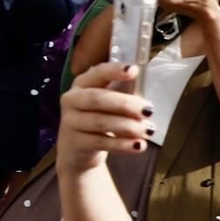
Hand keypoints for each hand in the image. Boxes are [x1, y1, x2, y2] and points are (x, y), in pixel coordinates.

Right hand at [57, 60, 151, 174]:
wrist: (78, 149)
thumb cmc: (100, 118)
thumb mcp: (110, 103)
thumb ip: (124, 93)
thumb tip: (145, 90)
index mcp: (83, 84)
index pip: (97, 73)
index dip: (114, 71)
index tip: (134, 70)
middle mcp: (72, 100)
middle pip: (97, 98)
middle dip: (125, 103)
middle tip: (149, 111)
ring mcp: (70, 121)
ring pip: (100, 122)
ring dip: (128, 126)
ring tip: (148, 130)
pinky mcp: (75, 142)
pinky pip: (101, 142)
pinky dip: (122, 144)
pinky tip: (138, 145)